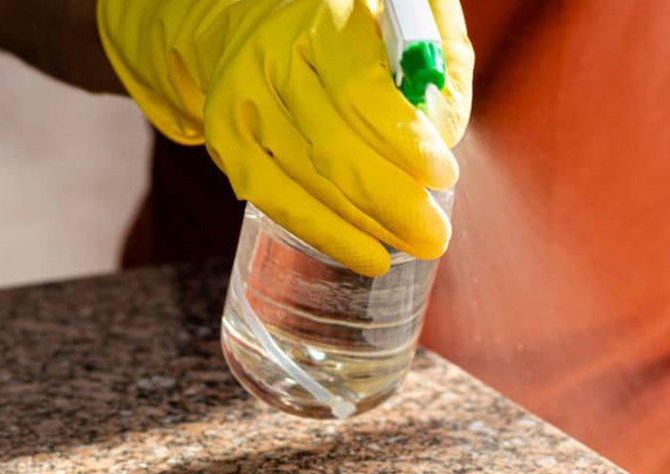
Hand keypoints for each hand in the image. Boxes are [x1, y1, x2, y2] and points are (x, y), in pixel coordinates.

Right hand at [98, 0, 472, 273]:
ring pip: (306, 179)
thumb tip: (441, 131)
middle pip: (333, 145)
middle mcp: (275, 56)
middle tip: (435, 234)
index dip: (404, 142)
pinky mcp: (226, 136)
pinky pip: (273, 197)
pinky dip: (323, 233)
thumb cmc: (357, 25)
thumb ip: (440, 63)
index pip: (361, 91)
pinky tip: (366, 254)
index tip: (444, 175)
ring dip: (365, 224)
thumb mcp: (413, 19)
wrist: (256, 14)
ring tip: (414, 245)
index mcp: (325, 19)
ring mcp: (244, 99)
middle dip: (392, 200)